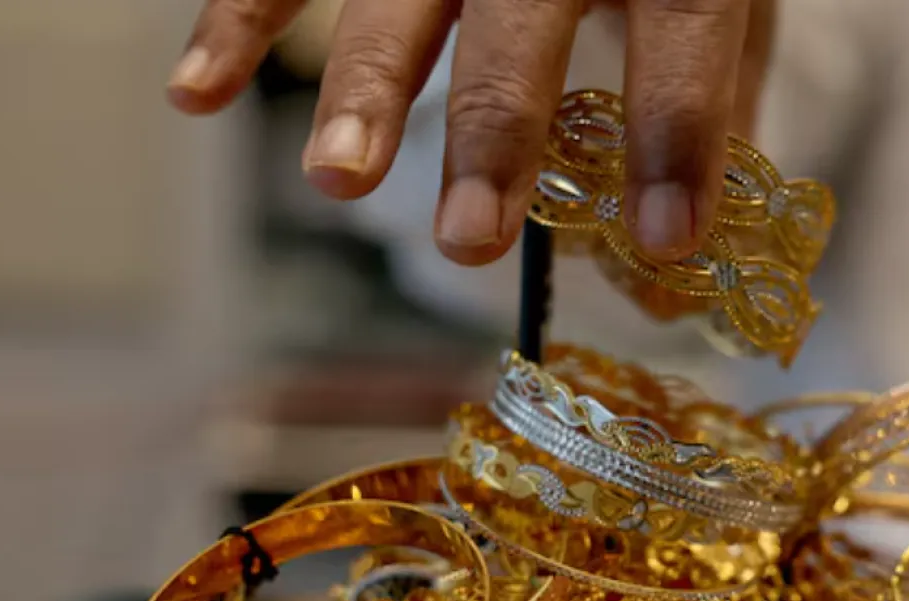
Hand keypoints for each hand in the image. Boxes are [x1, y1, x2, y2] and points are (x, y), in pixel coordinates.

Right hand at [167, 0, 774, 265]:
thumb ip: (711, 105)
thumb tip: (672, 267)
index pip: (682, 29)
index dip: (678, 132)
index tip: (665, 237)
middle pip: (519, 23)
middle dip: (494, 132)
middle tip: (470, 238)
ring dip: (363, 89)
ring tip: (341, 181)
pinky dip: (238, 19)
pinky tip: (197, 95)